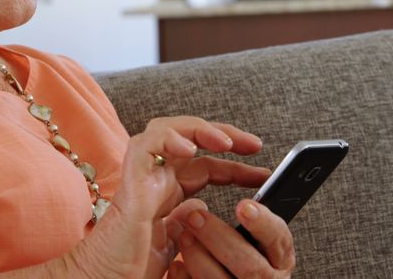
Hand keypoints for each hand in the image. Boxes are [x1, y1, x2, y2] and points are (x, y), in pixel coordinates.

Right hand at [67, 116, 268, 278]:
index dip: (235, 166)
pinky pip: (146, 144)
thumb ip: (189, 223)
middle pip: (191, 139)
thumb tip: (206, 210)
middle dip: (225, 136)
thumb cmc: (132, 269)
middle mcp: (154, 179)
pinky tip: (191, 149)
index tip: (264, 174)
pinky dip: (169, 138)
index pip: (206, 165)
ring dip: (200, 129)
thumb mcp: (177, 245)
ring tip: (228, 142)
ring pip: (168, 129)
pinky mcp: (129, 181)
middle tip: (256, 146)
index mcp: (167, 193)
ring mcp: (141, 176)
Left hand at [166, 199, 294, 277]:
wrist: (230, 278)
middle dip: (219, 238)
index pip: (279, 239)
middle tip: (196, 217)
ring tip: (184, 238)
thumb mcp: (252, 240)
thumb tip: (205, 202)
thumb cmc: (237, 260)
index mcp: (279, 259)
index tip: (243, 206)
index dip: (263, 223)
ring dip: (199, 258)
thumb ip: (244, 218)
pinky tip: (177, 266)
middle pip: (250, 266)